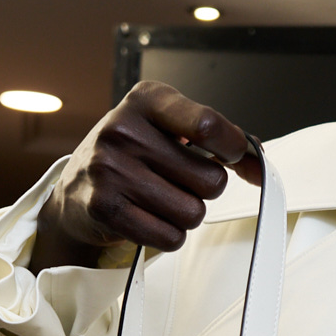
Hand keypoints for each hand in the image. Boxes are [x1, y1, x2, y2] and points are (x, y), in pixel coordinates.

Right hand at [31, 81, 259, 270]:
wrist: (77, 187)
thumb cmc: (134, 155)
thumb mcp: (171, 130)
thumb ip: (220, 142)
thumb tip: (258, 165)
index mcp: (147, 99)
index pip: (208, 125)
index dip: (232, 149)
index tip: (231, 156)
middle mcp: (123, 129)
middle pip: (210, 180)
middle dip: (205, 190)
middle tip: (178, 182)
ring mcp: (110, 168)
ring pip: (193, 213)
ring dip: (186, 214)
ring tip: (160, 199)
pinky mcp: (105, 207)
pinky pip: (170, 236)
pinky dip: (169, 235)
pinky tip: (149, 218)